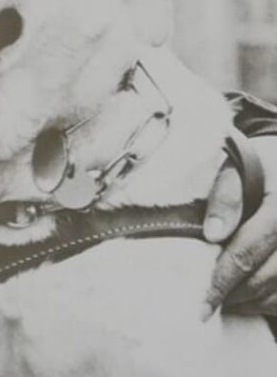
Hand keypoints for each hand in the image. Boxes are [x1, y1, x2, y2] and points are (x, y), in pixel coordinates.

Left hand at [202, 134, 276, 318]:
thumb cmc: (260, 166)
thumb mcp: (238, 167)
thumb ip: (225, 196)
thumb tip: (213, 234)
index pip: (245, 252)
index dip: (221, 282)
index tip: (202, 305)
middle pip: (265, 278)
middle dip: (234, 296)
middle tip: (207, 304)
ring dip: (253, 303)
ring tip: (227, 301)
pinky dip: (271, 302)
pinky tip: (251, 299)